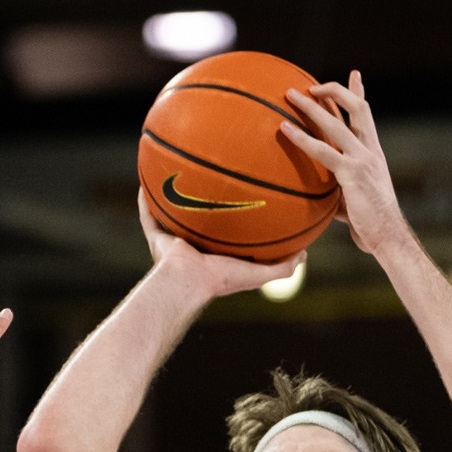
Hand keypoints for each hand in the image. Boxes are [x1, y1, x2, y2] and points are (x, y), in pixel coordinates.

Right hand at [137, 189, 304, 299]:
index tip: (243, 192)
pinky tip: (148, 177)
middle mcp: (192, 245)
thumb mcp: (260, 273)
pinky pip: (148, 213)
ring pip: (171, 211)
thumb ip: (284, 266)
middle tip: (211, 173)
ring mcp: (172, 240)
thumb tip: (305, 253)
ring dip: (173, 192)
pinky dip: (146, 198)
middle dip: (202, 197)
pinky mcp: (156, 235)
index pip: (225, 229)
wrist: (188, 282)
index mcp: (214, 253)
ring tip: (177, 168)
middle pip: (197, 215)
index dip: (233, 212)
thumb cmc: (222, 278)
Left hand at [279, 70, 406, 255]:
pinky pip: (322, 150)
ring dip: (312, 106)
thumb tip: (316, 192)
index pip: (367, 115)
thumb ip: (337, 187)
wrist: (387, 236)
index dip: (360, 92)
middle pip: (355, 108)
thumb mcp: (351, 198)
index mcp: (373, 152)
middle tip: (309, 85)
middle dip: (333, 91)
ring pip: (336, 122)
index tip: (354, 74)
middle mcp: (370, 150)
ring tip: (290, 95)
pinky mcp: (352, 172)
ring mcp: (362, 159)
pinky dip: (301, 137)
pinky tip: (284, 128)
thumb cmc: (368, 224)